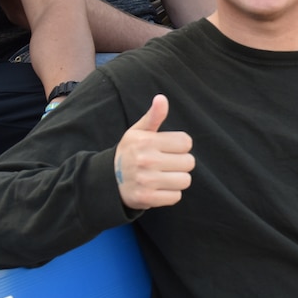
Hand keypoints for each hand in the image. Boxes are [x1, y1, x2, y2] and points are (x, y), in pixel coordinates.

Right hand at [114, 94, 194, 209]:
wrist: (108, 180)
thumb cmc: (130, 153)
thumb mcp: (138, 132)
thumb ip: (153, 116)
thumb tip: (162, 98)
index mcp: (146, 141)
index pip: (186, 142)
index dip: (179, 146)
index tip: (167, 149)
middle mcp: (146, 160)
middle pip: (189, 162)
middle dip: (180, 163)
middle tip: (164, 164)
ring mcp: (146, 181)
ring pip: (185, 180)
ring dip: (177, 180)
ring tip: (162, 176)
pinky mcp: (147, 198)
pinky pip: (176, 197)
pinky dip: (170, 194)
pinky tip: (158, 188)